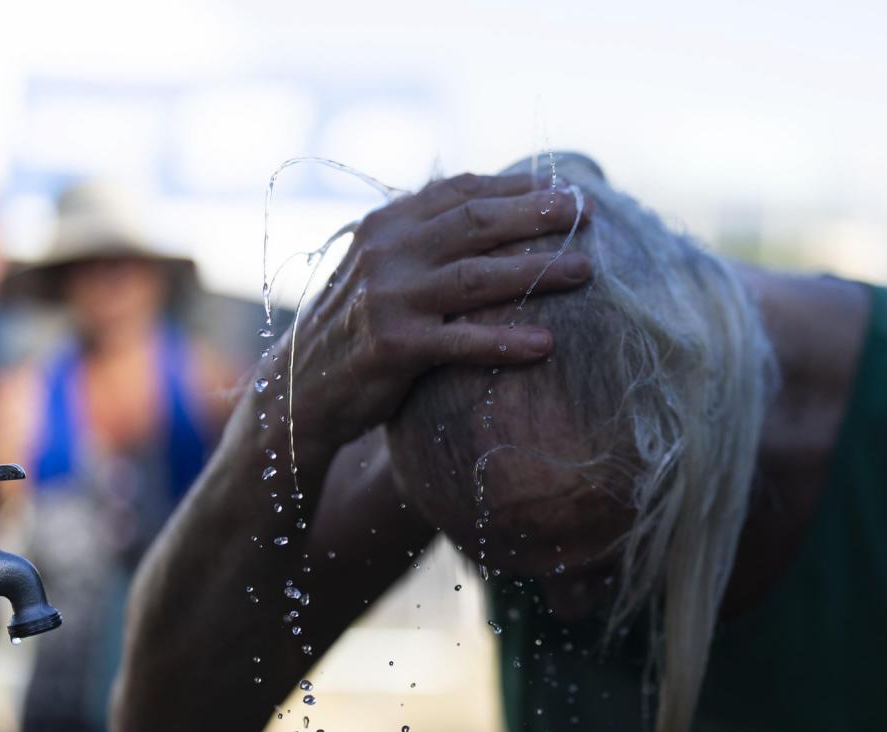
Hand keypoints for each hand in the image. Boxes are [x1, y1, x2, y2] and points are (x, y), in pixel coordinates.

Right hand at [266, 172, 592, 451]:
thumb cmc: (356, 327)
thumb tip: (493, 210)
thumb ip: (424, 239)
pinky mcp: (395, 347)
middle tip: (586, 213)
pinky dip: (506, 341)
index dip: (517, 187)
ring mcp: (389, 298)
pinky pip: (463, 341)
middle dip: (537, 215)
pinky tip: (546, 345)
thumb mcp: (381, 269)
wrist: (300, 388)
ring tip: (584, 271)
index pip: (461, 192)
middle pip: (477, 223)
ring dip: (537, 272)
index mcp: (387, 224)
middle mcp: (387, 252)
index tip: (566, 187)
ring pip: (477, 276)